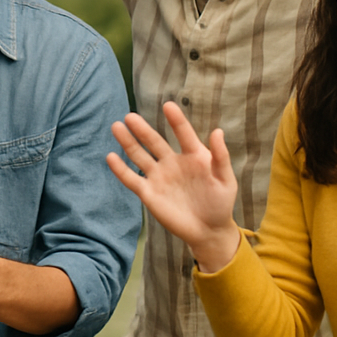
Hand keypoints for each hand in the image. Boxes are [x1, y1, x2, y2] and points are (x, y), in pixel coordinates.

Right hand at [108, 102, 240, 272]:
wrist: (209, 231)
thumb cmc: (220, 203)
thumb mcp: (225, 180)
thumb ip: (221, 157)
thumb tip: (217, 131)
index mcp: (192, 155)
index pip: (182, 133)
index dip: (176, 120)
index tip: (168, 106)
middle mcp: (172, 162)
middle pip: (154, 141)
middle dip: (142, 129)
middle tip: (130, 116)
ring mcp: (159, 177)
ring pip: (139, 156)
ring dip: (128, 142)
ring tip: (117, 127)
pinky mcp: (149, 193)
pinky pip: (132, 179)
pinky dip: (120, 169)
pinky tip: (110, 157)